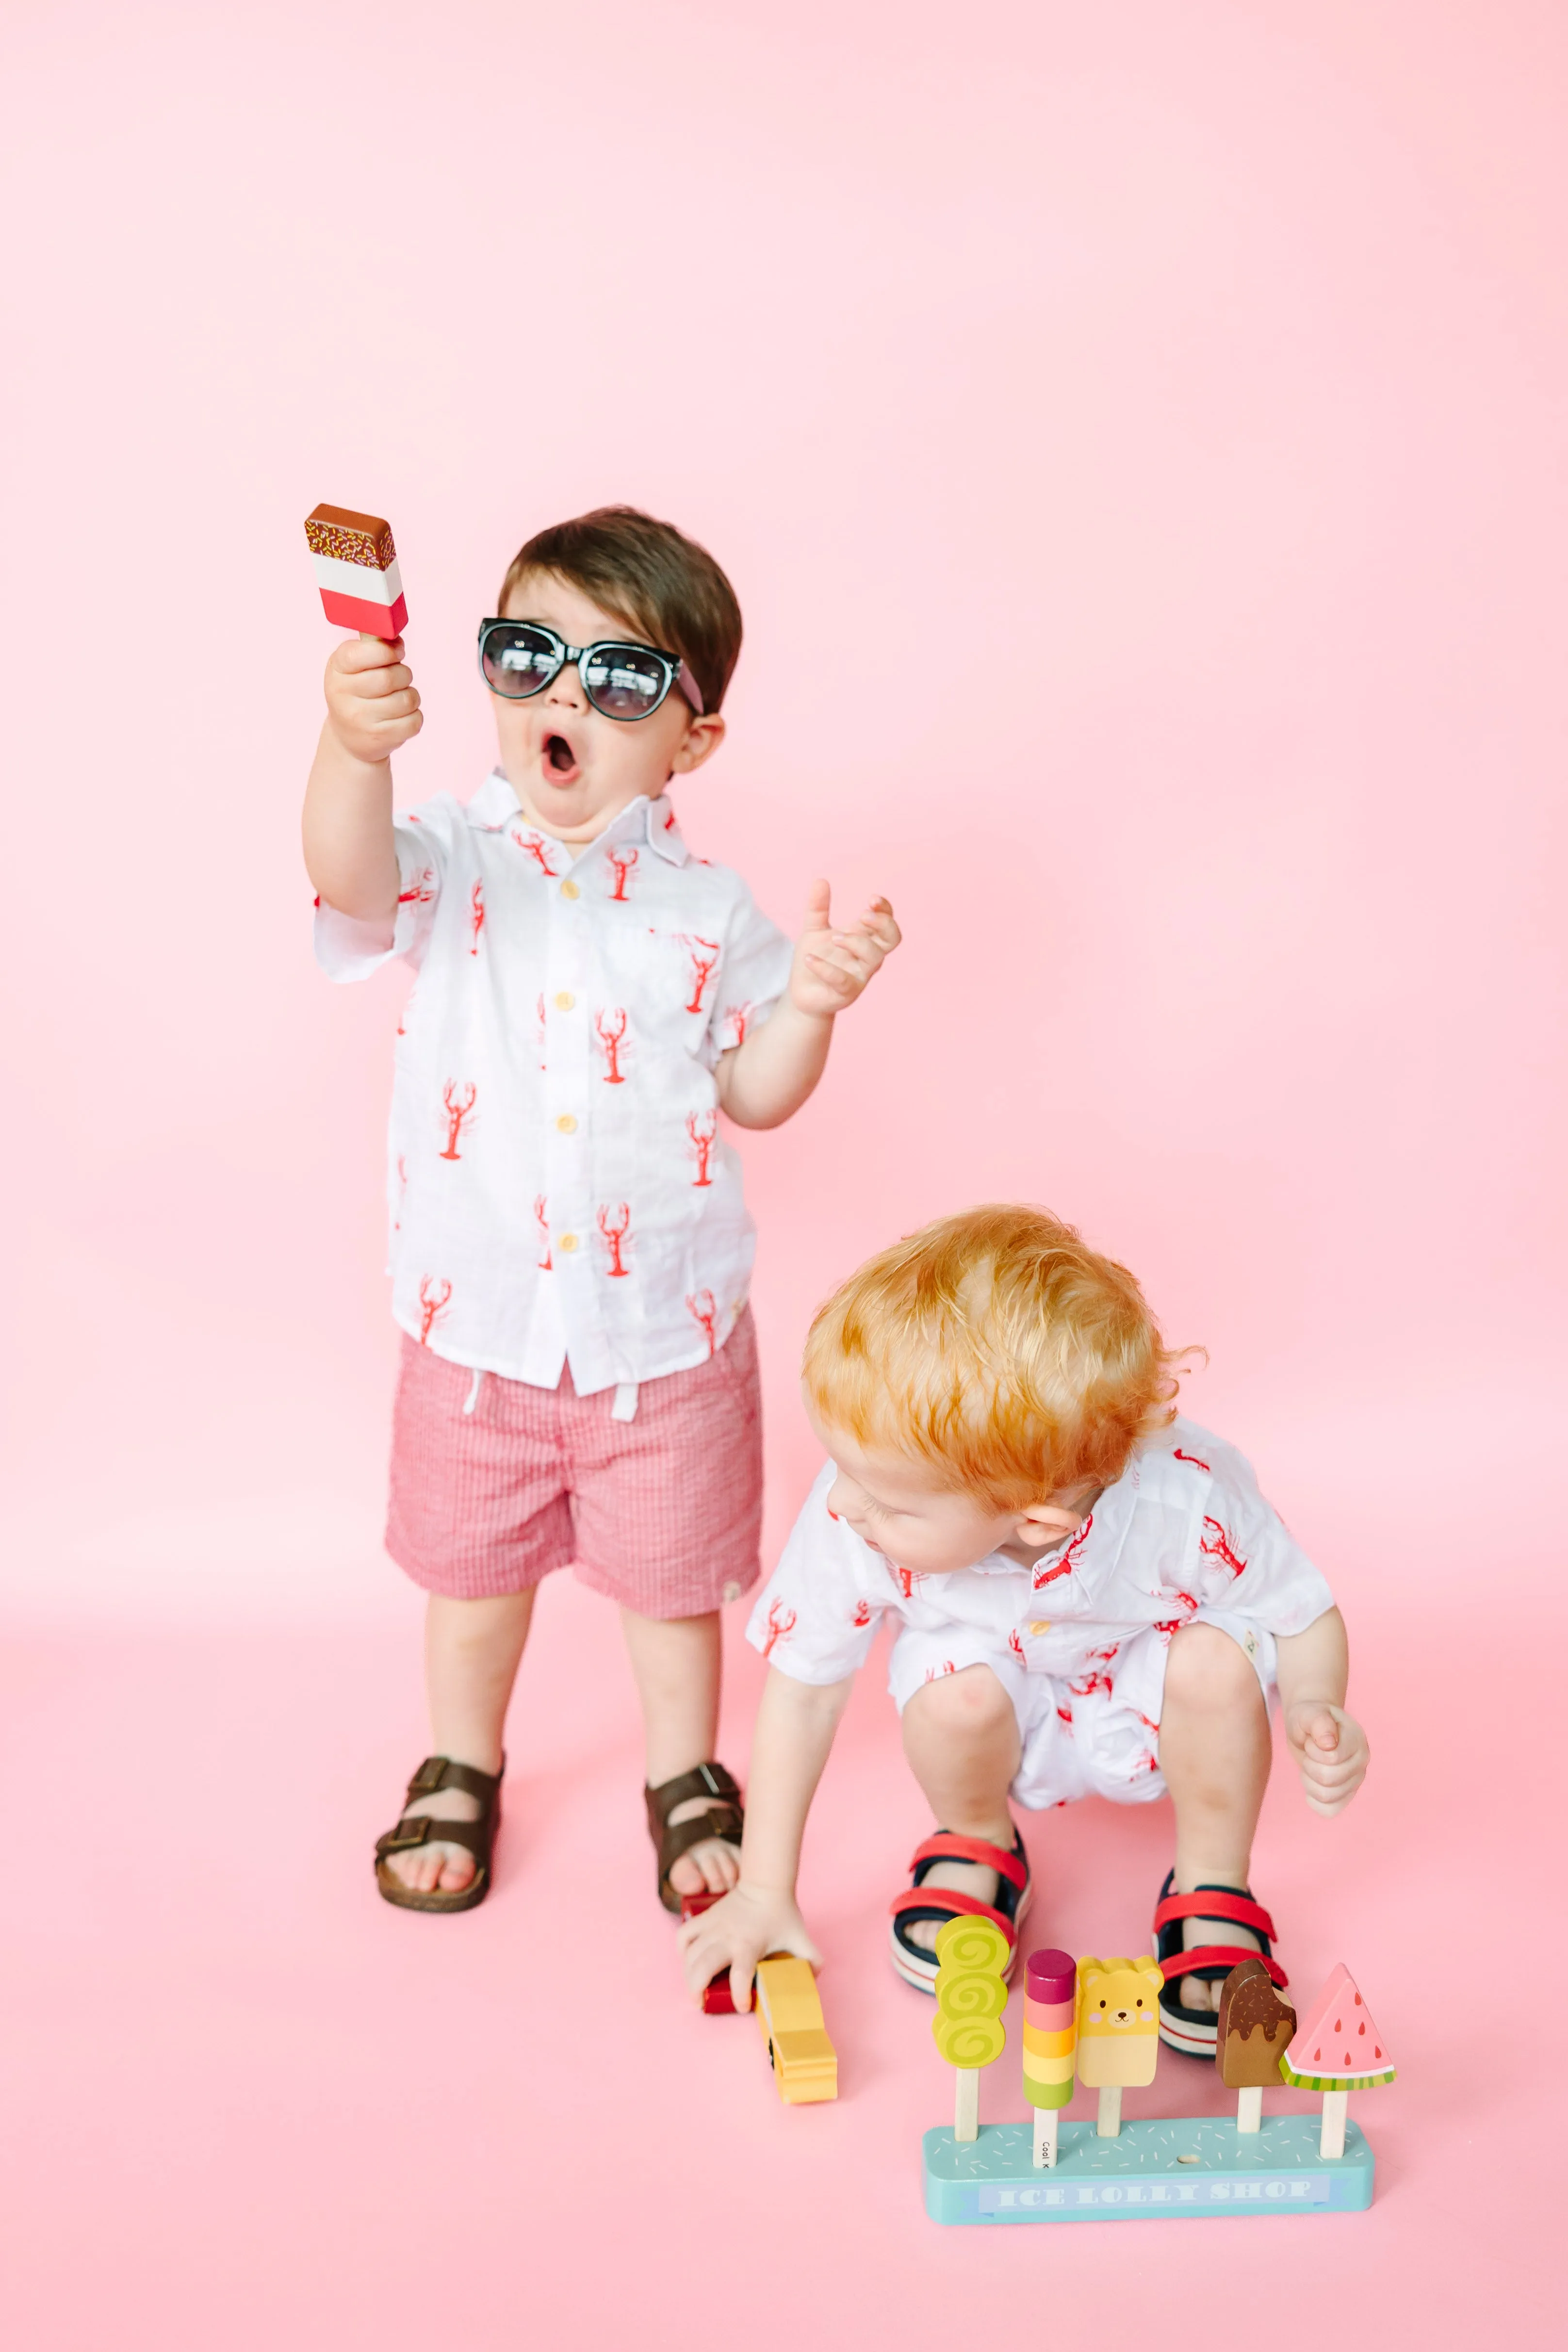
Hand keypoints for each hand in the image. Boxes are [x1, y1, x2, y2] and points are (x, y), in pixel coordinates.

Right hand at [323, 633, 422, 765]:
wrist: (349, 737)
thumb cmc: (357, 692)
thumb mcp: (354, 666)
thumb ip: (373, 646)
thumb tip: (395, 636)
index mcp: (337, 669)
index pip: (365, 653)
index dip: (387, 651)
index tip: (396, 653)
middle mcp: (343, 695)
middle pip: (390, 677)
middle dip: (403, 674)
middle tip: (399, 678)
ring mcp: (360, 719)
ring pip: (407, 699)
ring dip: (410, 696)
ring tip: (398, 698)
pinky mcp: (380, 738)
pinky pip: (414, 720)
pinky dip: (414, 716)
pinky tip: (400, 716)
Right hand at [676, 1881, 821, 2013]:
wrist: (766, 1883)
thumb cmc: (782, 1914)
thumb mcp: (802, 1939)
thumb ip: (812, 1961)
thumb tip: (813, 1981)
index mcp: (750, 1945)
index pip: (741, 1976)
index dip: (740, 1996)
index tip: (742, 2007)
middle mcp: (727, 1937)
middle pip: (702, 1967)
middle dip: (696, 1990)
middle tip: (700, 2003)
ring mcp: (713, 1927)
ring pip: (689, 1954)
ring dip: (687, 1974)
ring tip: (693, 1988)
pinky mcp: (705, 1918)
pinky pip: (684, 1935)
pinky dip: (682, 1950)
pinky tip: (688, 1960)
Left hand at [788, 881, 900, 1019]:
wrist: (801, 991)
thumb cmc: (815, 958)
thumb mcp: (813, 929)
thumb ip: (817, 907)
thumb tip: (820, 880)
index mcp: (863, 938)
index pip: (887, 922)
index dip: (885, 910)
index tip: (871, 899)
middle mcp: (867, 956)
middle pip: (893, 939)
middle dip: (883, 924)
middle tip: (862, 915)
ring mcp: (860, 976)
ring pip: (875, 958)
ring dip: (856, 942)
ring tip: (834, 937)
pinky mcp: (845, 993)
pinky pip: (843, 980)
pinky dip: (826, 968)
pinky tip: (809, 959)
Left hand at [1284, 1702, 1368, 1817]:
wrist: (1309, 1728)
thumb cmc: (1309, 1718)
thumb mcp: (1308, 1713)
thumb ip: (1318, 1722)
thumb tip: (1329, 1743)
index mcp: (1357, 1740)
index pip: (1331, 1759)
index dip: (1312, 1750)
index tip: (1312, 1739)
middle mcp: (1361, 1762)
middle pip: (1327, 1779)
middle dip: (1308, 1765)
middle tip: (1309, 1753)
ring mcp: (1355, 1781)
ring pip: (1326, 1796)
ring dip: (1309, 1781)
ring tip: (1311, 1765)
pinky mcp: (1346, 1796)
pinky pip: (1329, 1810)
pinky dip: (1314, 1800)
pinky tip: (1312, 1783)